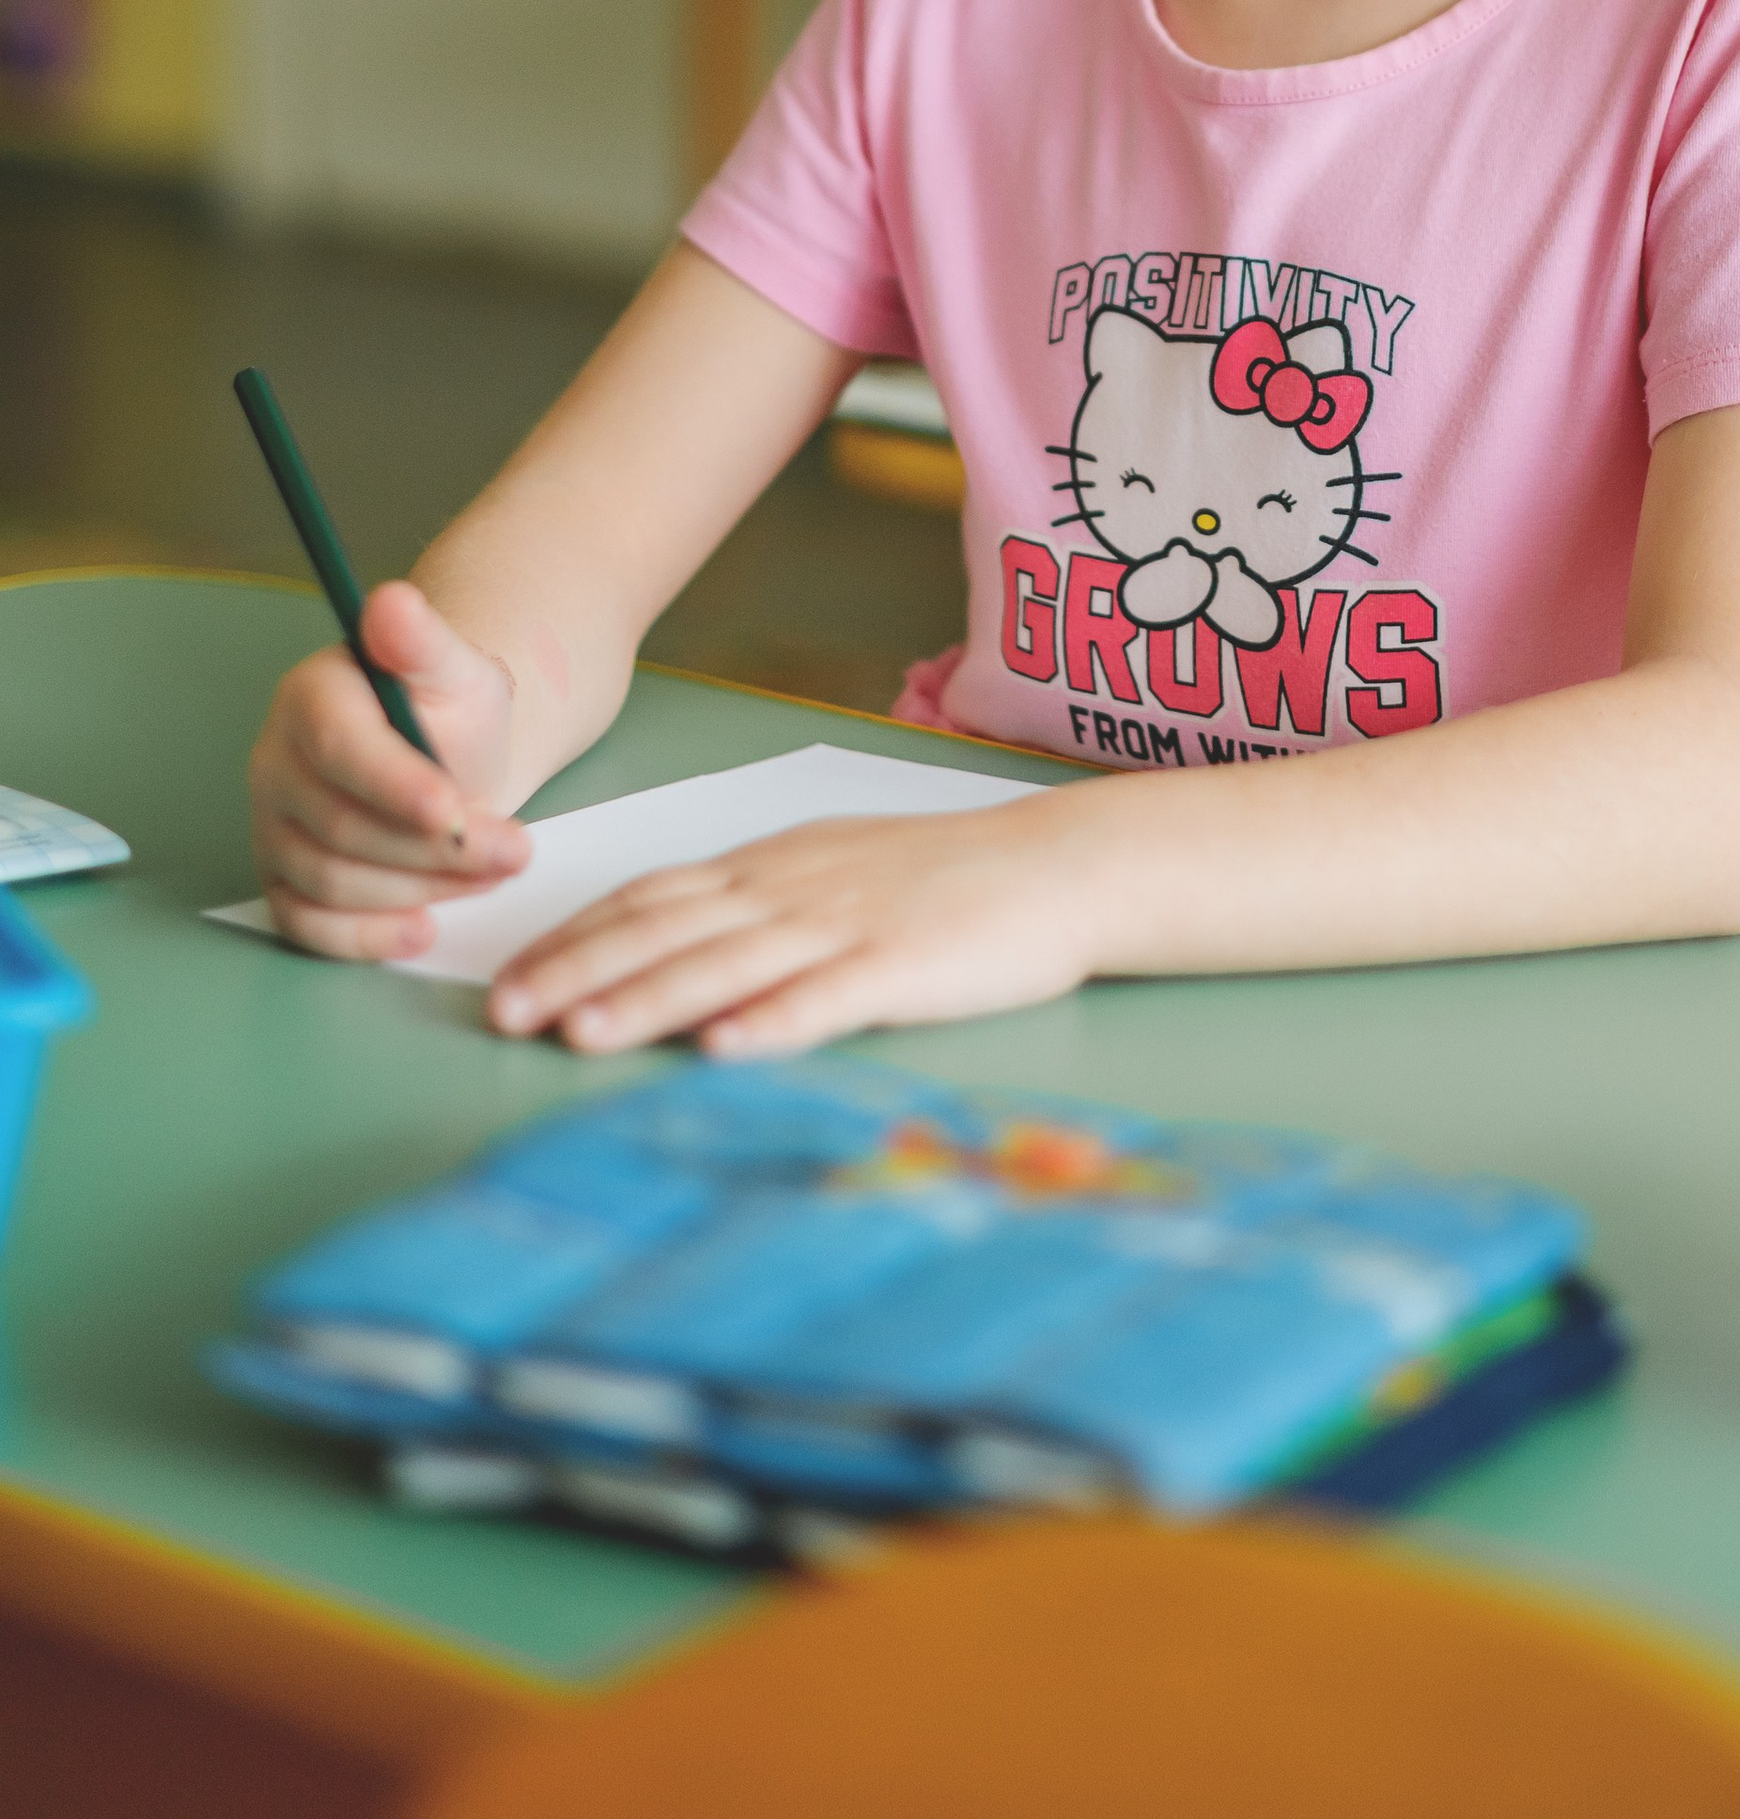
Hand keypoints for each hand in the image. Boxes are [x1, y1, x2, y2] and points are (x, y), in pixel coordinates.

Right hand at [249, 581, 530, 960]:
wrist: (447, 751)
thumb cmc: (448, 708)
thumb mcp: (455, 666)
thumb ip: (424, 640)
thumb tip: (390, 599)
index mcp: (311, 698)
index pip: (342, 749)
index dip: (399, 787)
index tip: (458, 814)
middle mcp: (276, 762)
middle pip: (342, 827)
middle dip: (434, 849)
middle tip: (515, 851)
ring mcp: (273, 824)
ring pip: (332, 881)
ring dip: (419, 889)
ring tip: (490, 875)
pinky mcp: (281, 878)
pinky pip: (306, 925)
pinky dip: (365, 938)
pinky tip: (423, 929)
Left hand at [486, 798, 1103, 1058]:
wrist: (1056, 866)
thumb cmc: (945, 876)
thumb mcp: (835, 869)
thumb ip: (757, 903)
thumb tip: (670, 942)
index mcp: (774, 866)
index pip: (653, 897)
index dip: (577, 936)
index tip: (511, 976)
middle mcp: (794, 890)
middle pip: (670, 929)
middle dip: (581, 971)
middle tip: (506, 1014)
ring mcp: (847, 926)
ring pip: (729, 964)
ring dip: (650, 998)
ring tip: (582, 1033)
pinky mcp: (903, 967)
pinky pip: (827, 997)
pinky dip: (771, 1023)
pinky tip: (725, 1049)